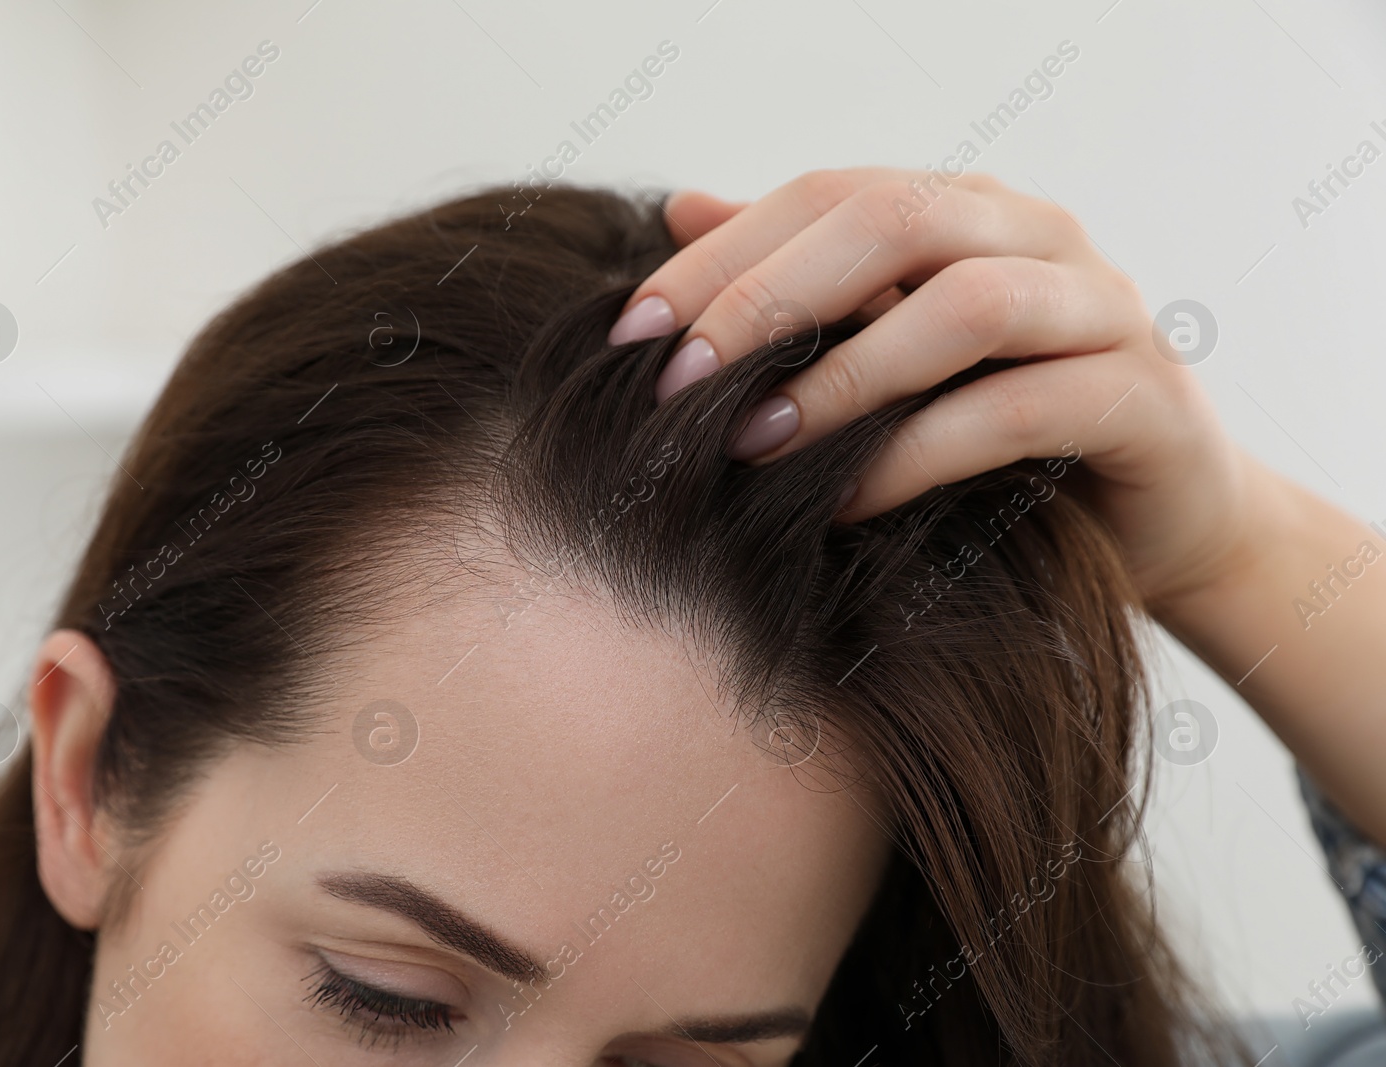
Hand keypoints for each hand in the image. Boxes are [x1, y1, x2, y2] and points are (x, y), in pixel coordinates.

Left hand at [609, 168, 1266, 610]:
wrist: (1156, 519)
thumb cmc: (1002, 431)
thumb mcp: (889, 350)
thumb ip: (802, 282)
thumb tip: (679, 209)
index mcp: (970, 210)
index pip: (830, 195)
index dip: (721, 256)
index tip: (630, 336)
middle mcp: (1040, 236)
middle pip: (895, 221)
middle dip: (770, 298)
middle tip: (679, 385)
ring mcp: (1103, 310)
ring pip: (966, 307)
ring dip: (843, 378)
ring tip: (752, 444)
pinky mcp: (1144, 401)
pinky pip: (1020, 410)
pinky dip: (918, 455)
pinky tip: (844, 502)